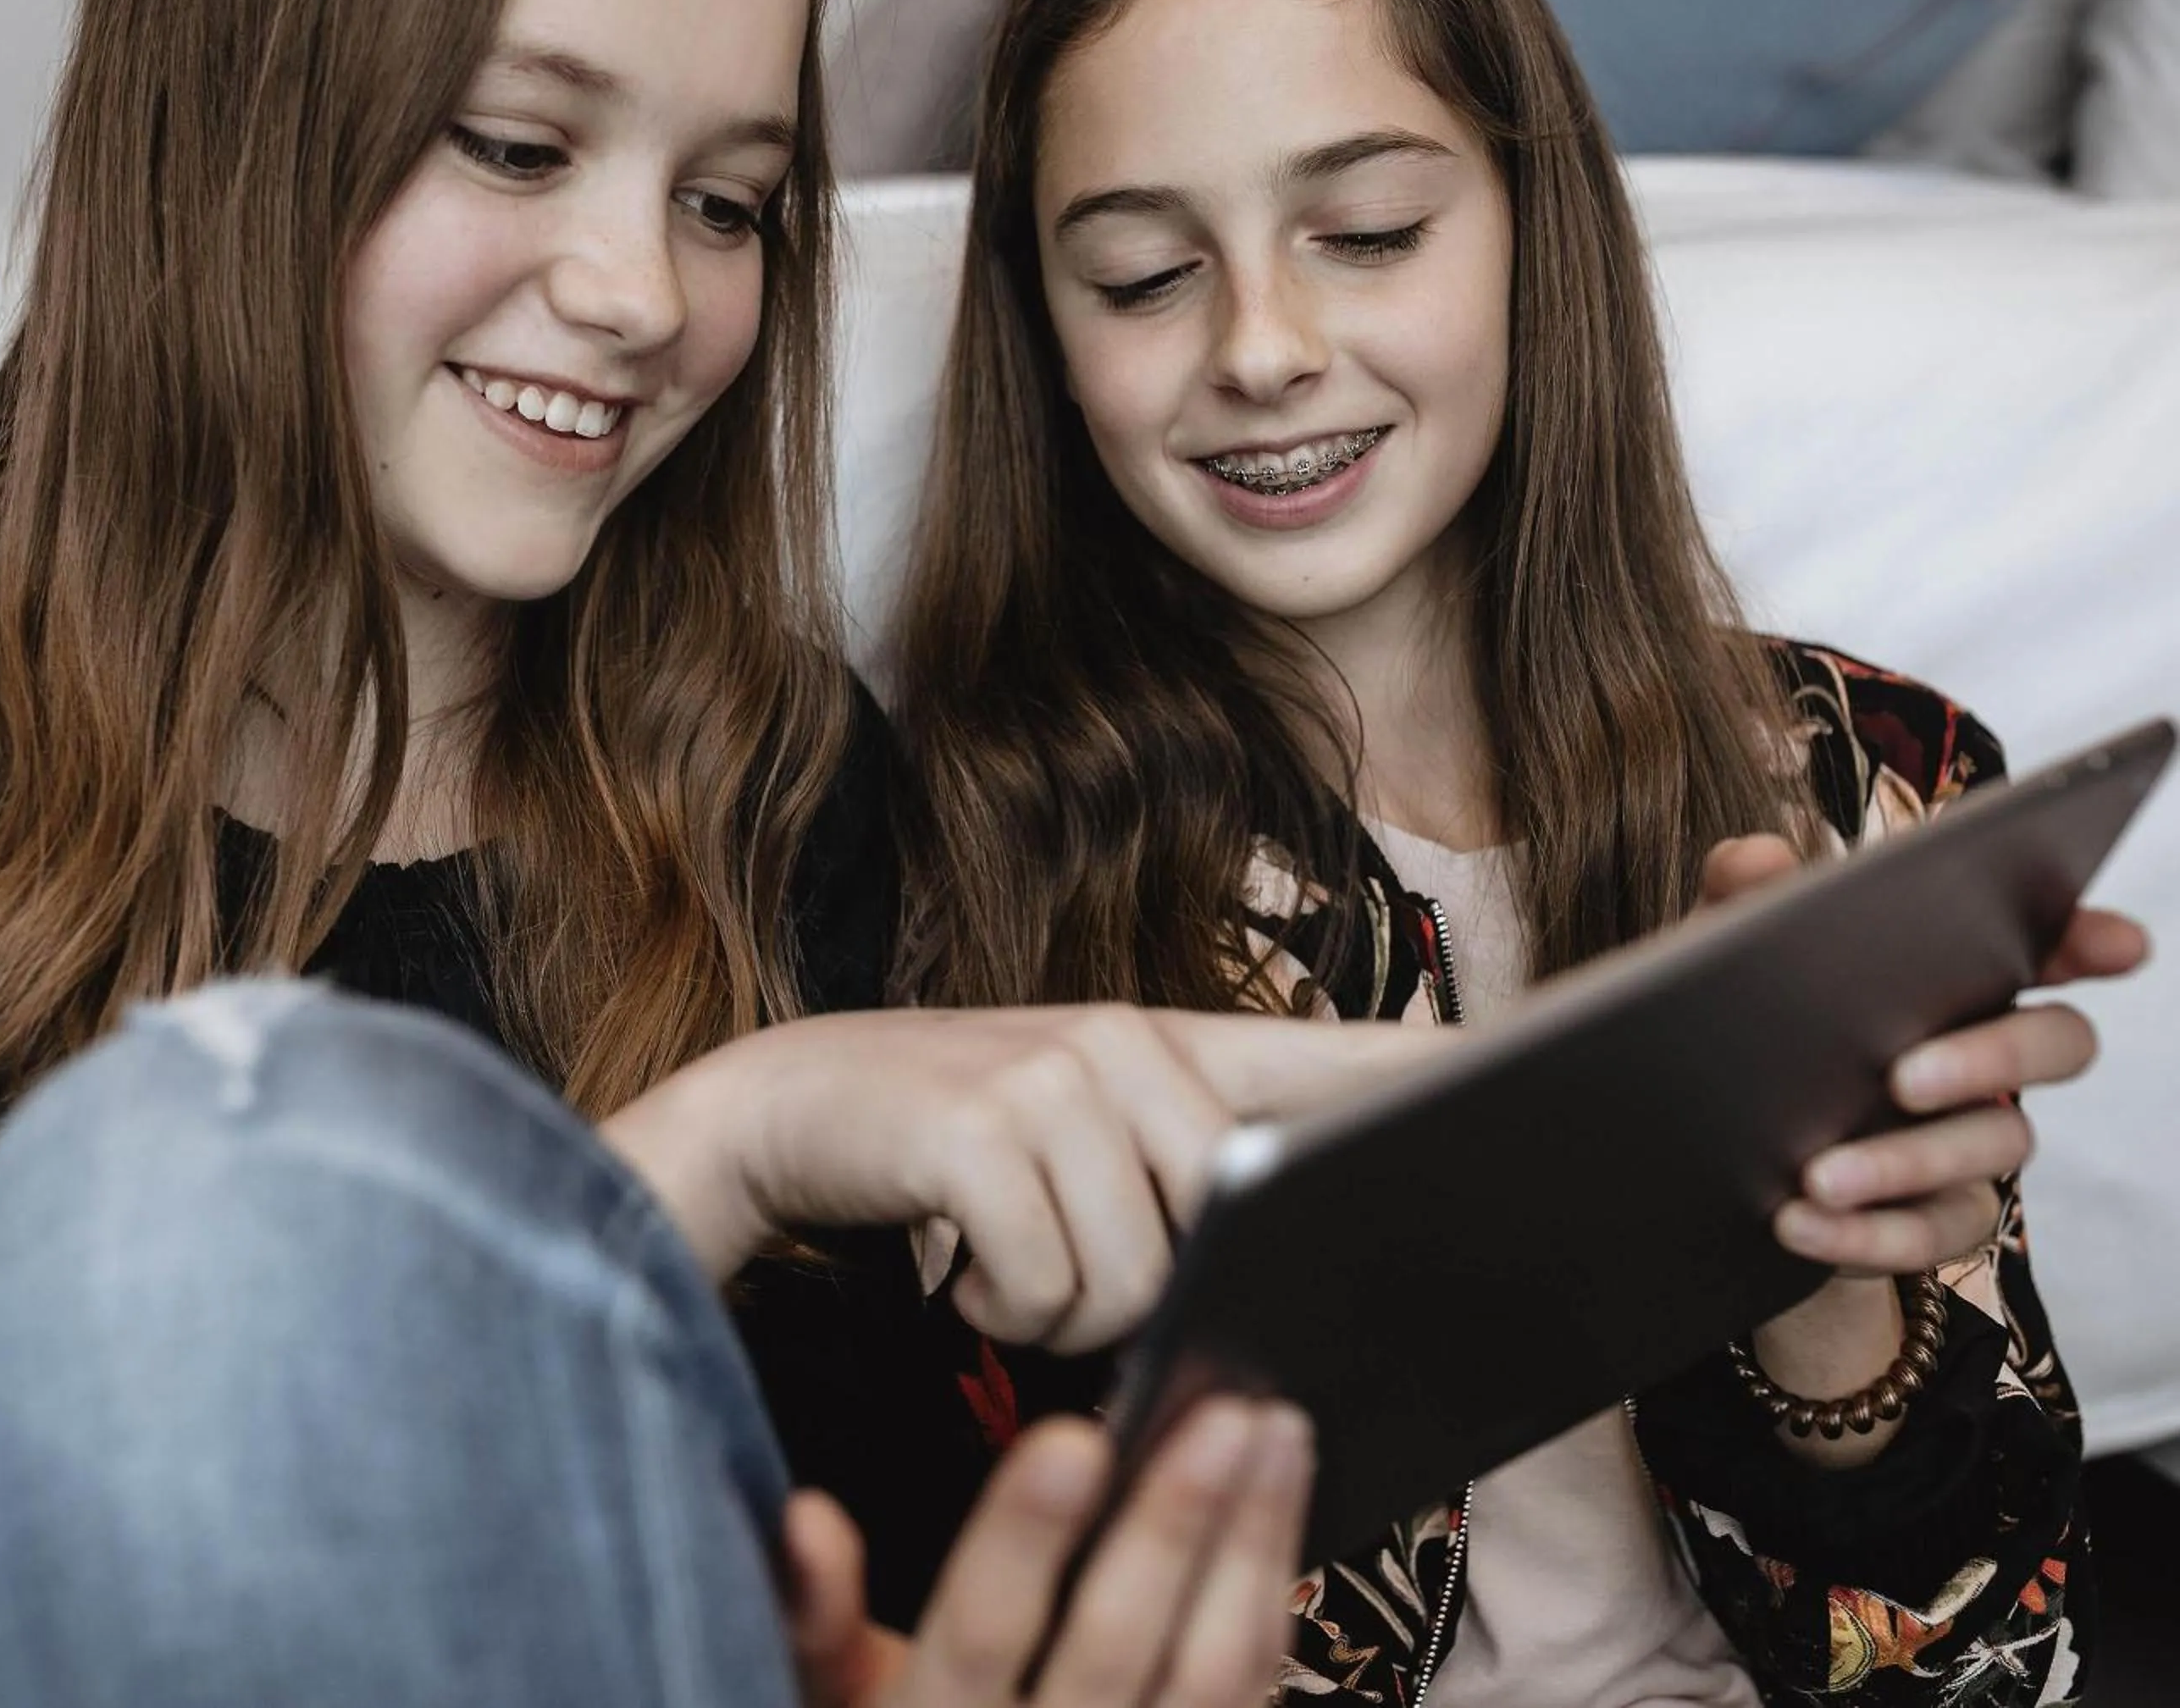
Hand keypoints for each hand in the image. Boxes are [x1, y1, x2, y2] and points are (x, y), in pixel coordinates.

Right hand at [602, 1004, 1431, 1349]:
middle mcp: (1133, 1041)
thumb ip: (1195, 1171)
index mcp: (1180, 1046)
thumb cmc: (960, 1144)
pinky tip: (957, 1255)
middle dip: (1149, 1291)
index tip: (1555, 1070)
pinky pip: (1049, 1284)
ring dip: (1062, 1310)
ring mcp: (1057, 1073)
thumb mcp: (1086, 1130)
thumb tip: (1290, 1271)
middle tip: (1060, 1257)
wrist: (795, 1102)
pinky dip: (999, 1304)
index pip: (1343, 1055)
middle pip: (1231, 1226)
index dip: (1448, 1072)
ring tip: (1007, 1255)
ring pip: (1138, 1275)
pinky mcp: (980, 1123)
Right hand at [785, 1400, 1313, 1707]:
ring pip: (1208, 1677)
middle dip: (1174, 1524)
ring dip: (1249, 1547)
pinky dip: (1269, 1603)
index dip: (1023, 1539)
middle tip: (1225, 1414)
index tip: (1073, 1441)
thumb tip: (810, 1516)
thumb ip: (818, 1616)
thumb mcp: (828, 1705)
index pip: (981, 1631)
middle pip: (1115, 1645)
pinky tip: (1279, 1517)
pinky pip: (1248, 1702)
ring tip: (1276, 1433)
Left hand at [1689, 835, 2147, 1277]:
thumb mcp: (1719, 958)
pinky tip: (1798, 1224)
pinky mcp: (1937, 1216)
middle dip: (1994, 1058)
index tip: (2119, 945)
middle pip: (2056, 1043)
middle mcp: (1981, 1054)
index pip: (2043, 944)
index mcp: (1948, 975)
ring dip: (1903, 1161)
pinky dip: (1867, 1234)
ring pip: (1997, 1144)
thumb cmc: (1739, 1030)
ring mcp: (1969, 1139)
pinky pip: (1935, 1231)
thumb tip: (1761, 861)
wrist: (1705, 1153)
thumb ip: (1738, 898)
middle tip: (1903, 1076)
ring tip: (1817, 1174)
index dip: (2090, 940)